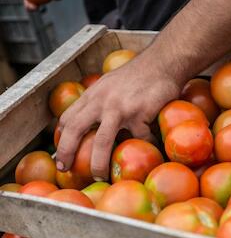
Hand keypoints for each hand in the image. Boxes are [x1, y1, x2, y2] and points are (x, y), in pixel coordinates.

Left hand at [56, 53, 181, 180]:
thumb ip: (100, 99)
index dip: (62, 138)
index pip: (68, 118)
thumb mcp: (111, 82)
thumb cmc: (139, 74)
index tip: (62, 154)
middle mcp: (101, 101)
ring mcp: (120, 107)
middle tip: (65, 168)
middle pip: (75, 129)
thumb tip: (95, 121)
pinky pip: (139, 139)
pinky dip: (143, 149)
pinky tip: (146, 153)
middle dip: (66, 152)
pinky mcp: (140, 113)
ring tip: (100, 175)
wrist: (162, 62)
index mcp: (93, 94)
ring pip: (101, 141)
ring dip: (98, 163)